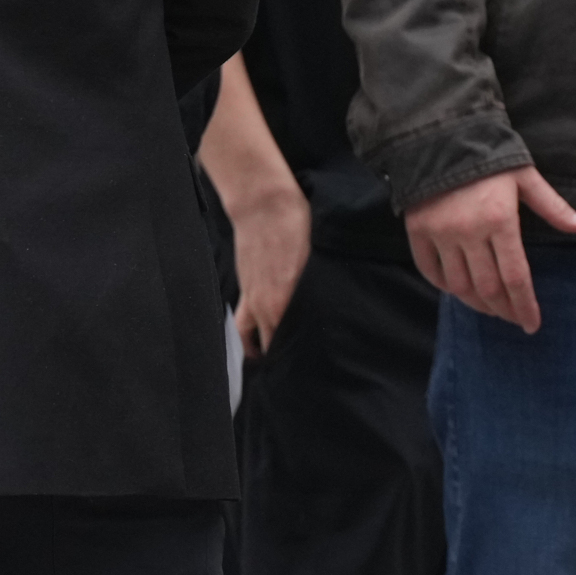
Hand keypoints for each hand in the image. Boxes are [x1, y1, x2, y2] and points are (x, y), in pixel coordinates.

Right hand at [224, 167, 311, 358]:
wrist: (262, 205)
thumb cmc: (296, 224)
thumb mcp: (319, 256)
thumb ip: (321, 285)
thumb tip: (332, 303)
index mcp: (289, 299)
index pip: (297, 338)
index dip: (306, 352)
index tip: (316, 363)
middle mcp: (268, 305)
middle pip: (276, 343)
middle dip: (286, 357)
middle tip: (301, 369)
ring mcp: (253, 298)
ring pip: (254, 338)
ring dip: (264, 351)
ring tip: (274, 364)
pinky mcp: (244, 289)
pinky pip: (242, 324)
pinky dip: (248, 338)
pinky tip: (255, 345)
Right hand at [405, 165, 575, 331]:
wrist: (443, 135)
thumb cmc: (492, 157)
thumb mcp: (527, 178)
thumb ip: (554, 207)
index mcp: (500, 220)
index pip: (515, 276)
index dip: (524, 305)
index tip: (532, 325)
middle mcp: (469, 232)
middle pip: (488, 287)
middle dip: (504, 310)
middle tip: (514, 319)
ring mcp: (440, 234)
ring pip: (459, 285)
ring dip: (477, 303)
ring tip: (492, 309)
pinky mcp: (418, 231)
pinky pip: (430, 270)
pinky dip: (445, 286)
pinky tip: (460, 292)